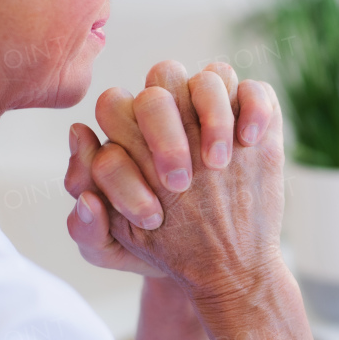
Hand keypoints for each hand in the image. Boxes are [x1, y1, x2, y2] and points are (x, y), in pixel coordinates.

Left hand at [64, 61, 276, 279]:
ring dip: (213, 117)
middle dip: (165, 130)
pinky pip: (256, 91)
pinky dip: (254, 109)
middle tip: (178, 182)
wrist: (220, 263)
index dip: (124, 148)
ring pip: (210, 77)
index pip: (114, 105)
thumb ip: (85, 225)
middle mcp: (173, 114)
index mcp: (131, 134)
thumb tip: (82, 171)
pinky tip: (251, 141)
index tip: (149, 212)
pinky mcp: (256, 120)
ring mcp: (215, 114)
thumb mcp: (113, 249)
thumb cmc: (159, 247)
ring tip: (218, 164)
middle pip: (162, 78)